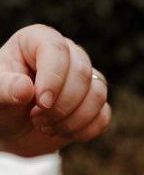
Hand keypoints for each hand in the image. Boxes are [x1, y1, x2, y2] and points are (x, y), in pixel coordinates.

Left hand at [0, 24, 110, 155]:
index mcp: (37, 42)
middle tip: (37, 119)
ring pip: (97, 94)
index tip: (41, 103)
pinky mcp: (95, 104)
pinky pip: (102, 116)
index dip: (53, 77)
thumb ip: (4, 89)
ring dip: (73, 119)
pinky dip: (83, 130)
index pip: (56, 49)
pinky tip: (62, 132)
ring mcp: (84, 80)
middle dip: (63, 104)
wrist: (12, 127)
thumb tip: (25, 88)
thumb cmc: (0, 103)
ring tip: (46, 127)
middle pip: (82, 72)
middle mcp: (66, 56)